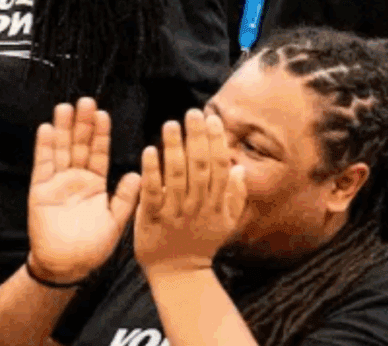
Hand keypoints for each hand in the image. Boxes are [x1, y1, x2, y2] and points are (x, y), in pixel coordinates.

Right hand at [27, 98, 142, 284]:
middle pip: (79, 146)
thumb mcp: (116, 221)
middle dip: (82, 124)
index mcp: (95, 184)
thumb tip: (137, 174)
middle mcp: (76, 179)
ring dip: (63, 129)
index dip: (100, 134)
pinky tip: (47, 128)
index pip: (98, 153)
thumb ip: (125, 198)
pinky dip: (45, 147)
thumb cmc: (92, 247)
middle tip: (86, 100)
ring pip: (61, 150)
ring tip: (66, 106)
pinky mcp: (40, 191)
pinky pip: (43, 166)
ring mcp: (57, 183)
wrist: (67, 267)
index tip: (103, 114)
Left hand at [133, 110, 247, 275]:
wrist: (179, 274)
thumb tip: (239, 167)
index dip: (217, 142)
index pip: (220, 167)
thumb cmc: (202, 243)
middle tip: (192, 113)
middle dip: (197, 138)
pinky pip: (153, 192)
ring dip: (174, 148)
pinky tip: (148, 151)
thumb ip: (235, 195)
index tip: (212, 119)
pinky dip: (151, 171)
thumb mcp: (226, 221)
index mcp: (217, 204)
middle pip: (200, 166)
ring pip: (177, 176)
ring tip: (170, 124)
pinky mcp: (153, 219)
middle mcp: (199, 206)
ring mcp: (176, 213)